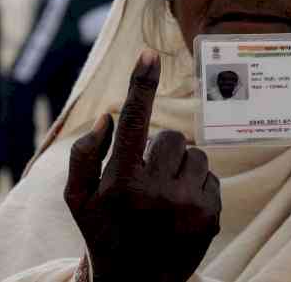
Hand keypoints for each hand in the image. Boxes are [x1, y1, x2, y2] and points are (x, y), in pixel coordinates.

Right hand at [64, 50, 221, 281]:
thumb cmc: (104, 234)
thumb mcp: (78, 201)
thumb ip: (84, 155)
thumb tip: (108, 117)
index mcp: (121, 183)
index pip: (134, 122)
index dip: (141, 85)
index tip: (149, 55)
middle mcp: (157, 193)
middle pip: (171, 138)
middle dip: (160, 151)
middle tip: (146, 179)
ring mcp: (188, 206)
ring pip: (195, 155)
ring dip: (181, 167)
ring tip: (164, 196)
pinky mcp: (212, 216)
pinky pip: (211, 176)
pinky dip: (197, 185)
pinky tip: (180, 209)